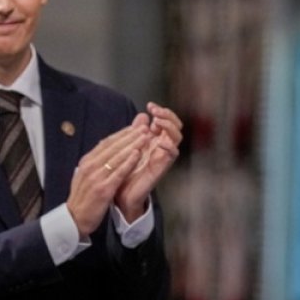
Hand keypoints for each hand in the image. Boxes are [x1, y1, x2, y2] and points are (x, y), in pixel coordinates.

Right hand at [67, 125, 149, 237]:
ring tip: (144, 137)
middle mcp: (90, 166)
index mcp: (87, 162)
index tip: (134, 128)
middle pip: (113, 146)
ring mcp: (96, 177)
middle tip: (143, 128)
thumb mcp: (85, 176)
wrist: (74, 218)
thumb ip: (95, 163)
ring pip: (117, 156)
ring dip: (132, 145)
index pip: (106, 143)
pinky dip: (128, 162)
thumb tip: (104, 150)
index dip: (121, 134)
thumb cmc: (83, 198)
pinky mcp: (103, 189)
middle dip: (130, 135)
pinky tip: (137, 155)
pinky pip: (118, 172)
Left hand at [115, 102, 182, 220]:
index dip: (162, 111)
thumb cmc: (125, 170)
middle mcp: (162, 146)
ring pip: (177, 137)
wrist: (121, 193)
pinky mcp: (162, 166)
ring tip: (158, 122)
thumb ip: (136, 131)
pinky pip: (173, 154)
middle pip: (175, 126)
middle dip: (167, 115)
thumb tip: (142, 115)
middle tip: (155, 112)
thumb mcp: (129, 146)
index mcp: (155, 139)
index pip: (166, 121)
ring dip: (169, 127)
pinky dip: (169, 145)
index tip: (150, 106)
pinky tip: (160, 141)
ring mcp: (163, 156)